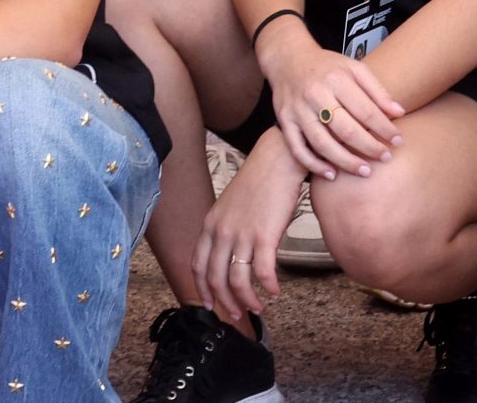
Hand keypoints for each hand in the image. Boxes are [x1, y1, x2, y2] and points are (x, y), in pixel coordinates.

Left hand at [195, 132, 304, 322]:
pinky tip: (276, 293)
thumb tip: (231, 256)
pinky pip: (263, 273)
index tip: (210, 304)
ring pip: (237, 281)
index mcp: (210, 223)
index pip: (198, 265)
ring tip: (258, 308)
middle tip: (235, 315)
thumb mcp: (230, 205)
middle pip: (215, 279)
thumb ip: (225, 229)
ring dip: (247, 301)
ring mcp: (242, 234)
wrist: (278, 161)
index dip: (202, 289)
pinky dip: (269, 288)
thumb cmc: (259, 183)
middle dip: (224, 303)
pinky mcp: (264, 236)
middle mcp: (222, 231)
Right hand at [261, 24, 404, 179]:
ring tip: (365, 171)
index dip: (384, 128)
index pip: (365, 110)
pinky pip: (298, 148)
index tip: (398, 141)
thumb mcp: (354, 68)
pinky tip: (332, 174)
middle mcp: (315, 94)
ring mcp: (298, 110)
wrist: (288, 58)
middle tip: (385, 157)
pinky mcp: (285, 121)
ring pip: (322, 143)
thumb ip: (377, 90)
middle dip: (369, 147)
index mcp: (336, 79)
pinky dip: (314, 164)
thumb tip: (399, 112)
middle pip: (345, 129)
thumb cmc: (326, 66)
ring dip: (345, 161)